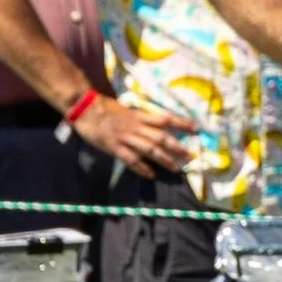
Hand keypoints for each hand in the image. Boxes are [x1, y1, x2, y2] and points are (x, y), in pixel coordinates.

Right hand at [71, 95, 195, 177]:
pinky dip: (141, 167)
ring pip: (149, 149)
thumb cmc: (105, 109)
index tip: (196, 128)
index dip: (181, 123)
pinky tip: (151, 174)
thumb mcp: (127, 110)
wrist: (85, 107)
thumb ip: (141, 119)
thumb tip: (157, 124)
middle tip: (191, 156)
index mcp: (140, 116)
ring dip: (164, 159)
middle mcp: (136, 126)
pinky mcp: (114, 147)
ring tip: (176, 168)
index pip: (165, 119)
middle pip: (161, 137)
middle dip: (177, 147)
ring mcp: (125, 137)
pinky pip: (130, 159)